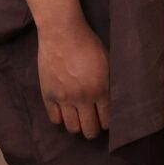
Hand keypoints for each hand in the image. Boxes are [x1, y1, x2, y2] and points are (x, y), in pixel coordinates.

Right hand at [37, 19, 109, 138]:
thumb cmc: (89, 44)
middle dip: (93, 131)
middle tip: (93, 127)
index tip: (106, 122)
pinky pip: (54, 118)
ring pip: (72, 127)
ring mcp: (64, 98)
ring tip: (79, 121)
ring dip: (77, 127)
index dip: (108, 123)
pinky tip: (64, 113)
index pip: (107, 119)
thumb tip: (115, 98)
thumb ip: (110, 82)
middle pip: (89, 129)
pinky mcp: (48, 95)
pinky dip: (60, 119)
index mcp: (101, 90)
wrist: (63, 34)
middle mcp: (83, 98)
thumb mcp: (108, 62)